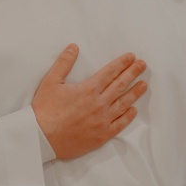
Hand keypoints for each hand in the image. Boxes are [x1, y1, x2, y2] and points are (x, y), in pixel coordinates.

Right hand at [31, 44, 147, 159]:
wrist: (41, 137)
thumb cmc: (44, 110)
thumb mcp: (50, 81)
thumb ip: (64, 63)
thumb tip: (74, 47)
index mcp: (88, 90)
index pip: (110, 73)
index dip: (122, 64)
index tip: (131, 57)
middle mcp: (99, 104)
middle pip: (120, 85)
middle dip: (133, 73)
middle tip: (142, 65)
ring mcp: (102, 120)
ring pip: (124, 104)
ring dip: (135, 93)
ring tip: (144, 85)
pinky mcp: (101, 135)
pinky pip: (120, 124)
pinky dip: (128, 116)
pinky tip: (133, 110)